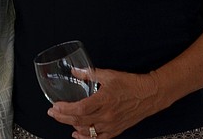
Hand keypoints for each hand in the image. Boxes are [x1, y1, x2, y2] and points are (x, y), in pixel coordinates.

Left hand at [47, 68, 162, 138]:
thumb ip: (89, 73)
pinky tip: (77, 134)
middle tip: (52, 112)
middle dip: (62, 117)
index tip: (55, 106)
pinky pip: (98, 138)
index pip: (79, 109)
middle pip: (79, 121)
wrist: (150, 95)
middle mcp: (107, 115)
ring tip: (62, 119)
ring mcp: (111, 124)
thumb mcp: (109, 75)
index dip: (65, 109)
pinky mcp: (116, 130)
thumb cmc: (131, 83)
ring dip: (71, 126)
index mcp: (104, 99)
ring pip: (87, 131)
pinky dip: (86, 138)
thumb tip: (74, 71)